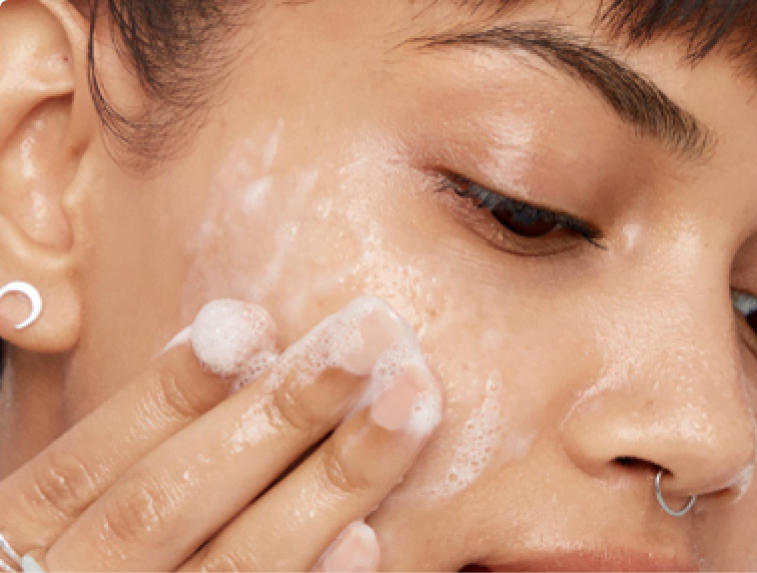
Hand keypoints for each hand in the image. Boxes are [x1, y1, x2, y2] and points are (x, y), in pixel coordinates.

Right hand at [0, 297, 442, 572]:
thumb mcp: (76, 503)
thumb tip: (240, 332)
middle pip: (172, 499)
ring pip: (236, 562)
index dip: (174, 389)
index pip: (92, 459)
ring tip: (405, 409)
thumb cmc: (90, 547)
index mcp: (30, 535)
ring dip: (328, 484)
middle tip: (370, 337)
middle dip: (279, 413)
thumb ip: (138, 438)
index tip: (258, 320)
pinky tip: (369, 536)